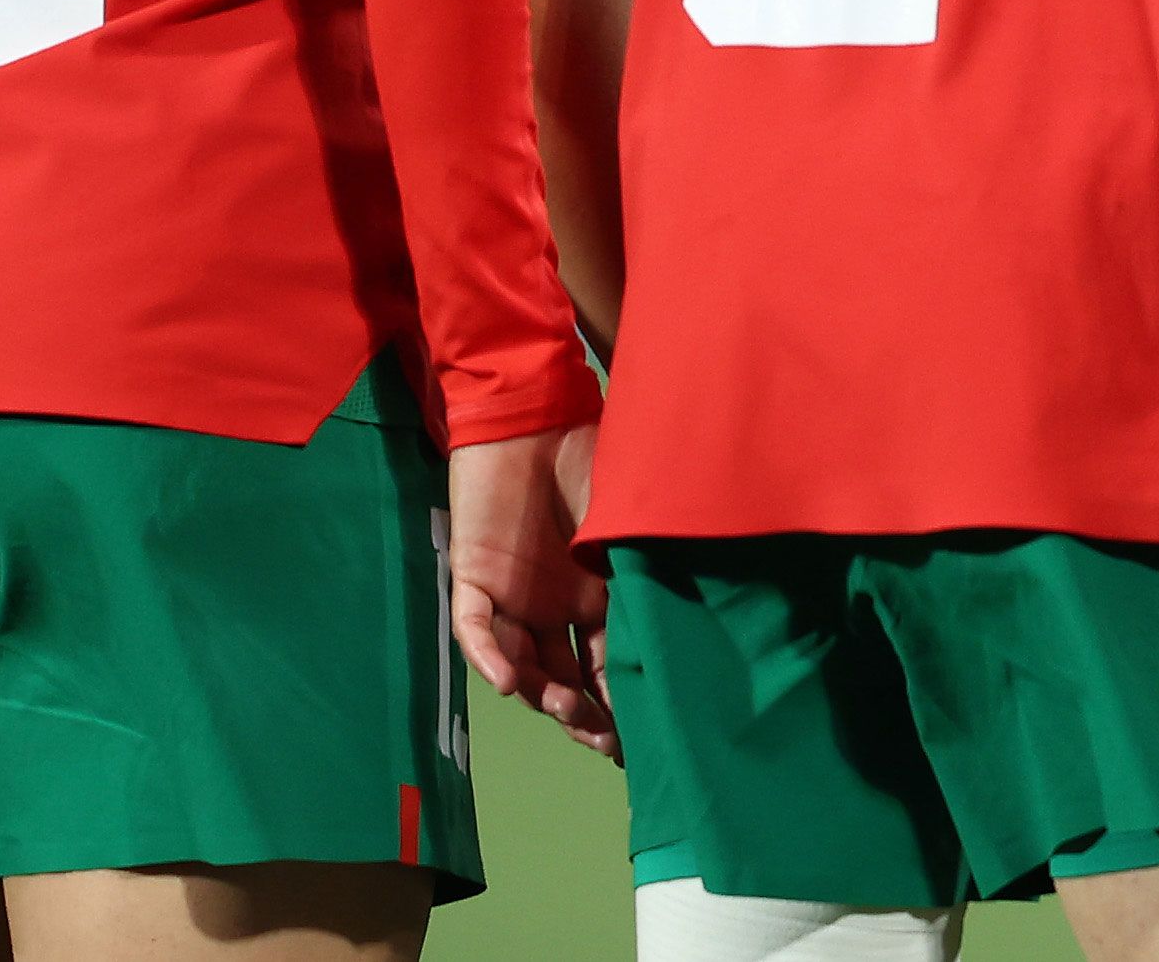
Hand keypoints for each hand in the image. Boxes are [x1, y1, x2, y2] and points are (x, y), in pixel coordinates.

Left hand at [445, 424, 615, 757]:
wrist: (532, 414)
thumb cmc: (587, 459)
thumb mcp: (625, 524)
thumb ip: (640, 571)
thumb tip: (684, 626)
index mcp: (594, 596)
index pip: (606, 664)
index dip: (620, 701)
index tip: (641, 737)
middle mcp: (553, 607)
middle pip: (565, 678)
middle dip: (585, 715)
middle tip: (606, 743)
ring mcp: (512, 596)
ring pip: (523, 664)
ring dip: (542, 693)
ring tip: (565, 709)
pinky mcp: (473, 577)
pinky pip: (475, 628)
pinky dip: (490, 656)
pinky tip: (509, 680)